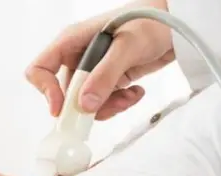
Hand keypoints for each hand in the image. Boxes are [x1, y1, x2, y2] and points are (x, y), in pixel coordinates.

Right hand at [25, 0, 173, 119]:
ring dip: (106, 108)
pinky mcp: (109, 79)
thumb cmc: (152, 21)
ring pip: (85, 102)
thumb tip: (84, 105)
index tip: (62, 109)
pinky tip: (136, 92)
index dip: (46, 91)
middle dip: (84, 106)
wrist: (179, 23)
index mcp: (72, 41)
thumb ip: (105, 76)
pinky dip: (119, 104)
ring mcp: (94, 70)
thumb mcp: (127, 47)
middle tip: (107, 108)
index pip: (40, 69)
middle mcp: (78, 56)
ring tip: (129, 98)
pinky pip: (104, 102)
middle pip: (64, 93)